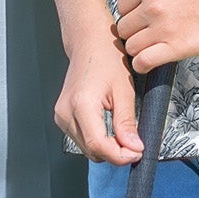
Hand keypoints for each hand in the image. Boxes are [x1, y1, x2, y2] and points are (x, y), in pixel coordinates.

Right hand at [55, 36, 146, 164]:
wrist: (88, 41)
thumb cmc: (105, 57)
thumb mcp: (124, 90)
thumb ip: (127, 122)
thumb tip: (133, 148)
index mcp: (81, 104)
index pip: (99, 146)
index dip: (121, 156)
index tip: (137, 152)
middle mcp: (66, 112)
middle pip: (92, 151)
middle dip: (116, 152)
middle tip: (134, 141)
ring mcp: (61, 115)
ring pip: (87, 149)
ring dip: (107, 148)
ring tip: (122, 131)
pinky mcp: (62, 116)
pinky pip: (82, 140)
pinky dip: (98, 140)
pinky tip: (108, 127)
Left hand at [113, 0, 198, 70]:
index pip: (122, 6)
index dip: (131, 14)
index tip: (141, 19)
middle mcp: (152, 6)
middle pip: (124, 28)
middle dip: (133, 32)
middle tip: (147, 34)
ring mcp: (163, 28)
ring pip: (131, 46)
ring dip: (138, 49)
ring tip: (150, 48)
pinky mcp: (177, 48)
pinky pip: (144, 62)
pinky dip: (142, 65)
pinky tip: (149, 62)